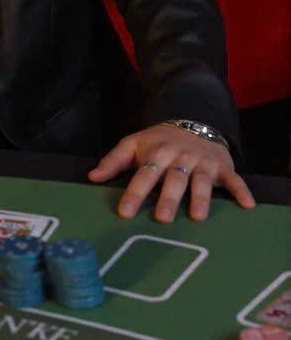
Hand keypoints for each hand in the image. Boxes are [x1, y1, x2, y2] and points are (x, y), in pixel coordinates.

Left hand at [87, 124, 255, 221]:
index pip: (143, 175)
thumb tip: (92, 177)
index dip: (134, 194)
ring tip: (197, 216)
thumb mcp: (133, 144)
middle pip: (173, 180)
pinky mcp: (222, 166)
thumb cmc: (158, 141)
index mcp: (156, 154)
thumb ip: (114, 161)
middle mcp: (179, 158)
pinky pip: (234, 179)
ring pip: (201, 181)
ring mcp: (202, 162)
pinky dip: (241, 191)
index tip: (125, 213)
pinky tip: (247, 205)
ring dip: (200, 198)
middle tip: (161, 219)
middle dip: (167, 198)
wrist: (193, 121)